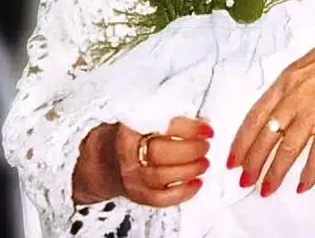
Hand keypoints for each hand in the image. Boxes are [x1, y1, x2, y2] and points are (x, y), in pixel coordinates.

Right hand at [74, 117, 210, 207]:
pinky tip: (197, 183)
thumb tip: (204, 119)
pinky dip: (182, 193)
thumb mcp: (146, 116)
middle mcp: (128, 153)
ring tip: (205, 163)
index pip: (163, 127)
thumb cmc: (135, 133)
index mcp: (132, 128)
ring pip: (162, 177)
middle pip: (161, 154)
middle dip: (190, 150)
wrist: (108, 157)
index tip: (207, 129)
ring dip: (189, 170)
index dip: (190, 129)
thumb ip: (171, 115)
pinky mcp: (137, 194)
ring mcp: (131, 177)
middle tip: (206, 146)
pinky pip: (160, 199)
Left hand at [229, 6, 314, 195]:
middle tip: (245, 180)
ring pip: (287, 148)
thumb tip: (281, 108)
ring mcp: (314, 111)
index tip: (233, 158)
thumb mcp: (306, 63)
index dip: (242, 141)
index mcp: (285, 81)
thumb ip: (292, 86)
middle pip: (266, 137)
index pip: (255, 116)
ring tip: (267, 189)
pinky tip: (302, 185)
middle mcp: (294, 98)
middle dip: (253, 162)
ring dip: (275, 172)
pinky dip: (309, 172)